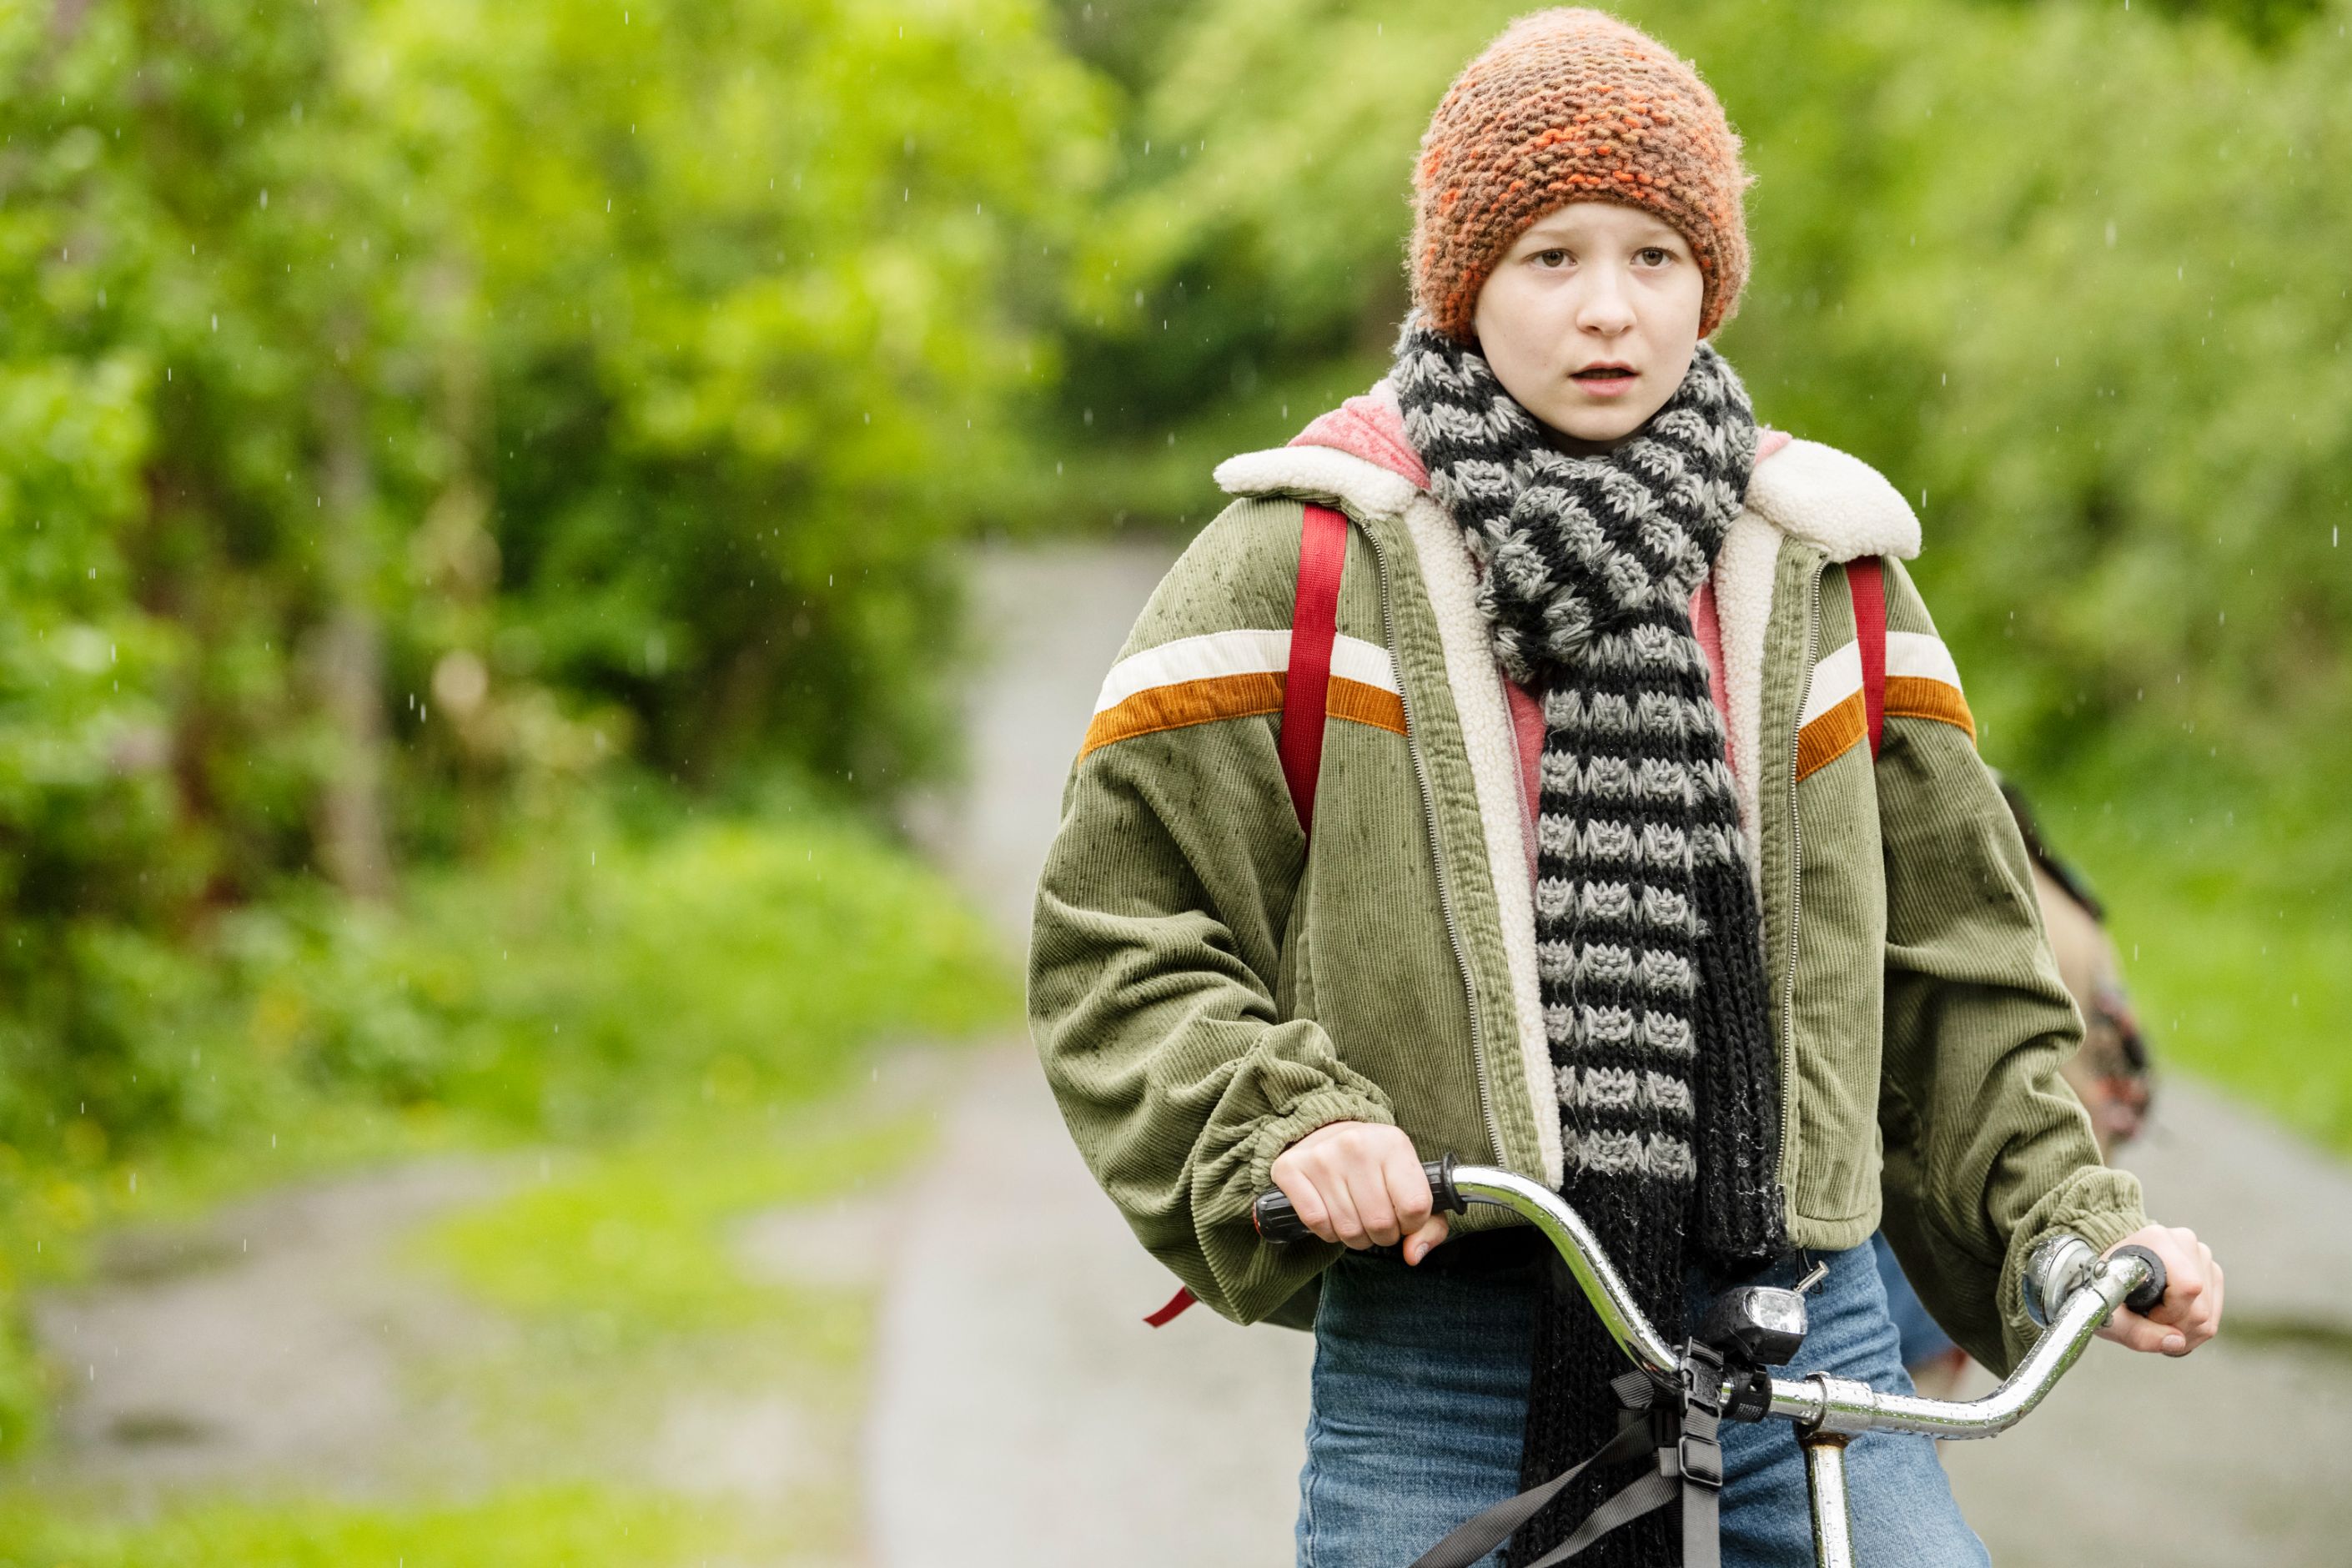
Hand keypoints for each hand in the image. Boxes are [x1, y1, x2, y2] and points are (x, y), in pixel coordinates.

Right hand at [1269, 1121, 1450, 1263]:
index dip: (1412, 1224)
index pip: (1415, 1207)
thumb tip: (1412, 1255)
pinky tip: (1333, 1217)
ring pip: (1348, 1229)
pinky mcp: (1290, 1168)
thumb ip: (1429, 1225)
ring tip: (1357, 1218)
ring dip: (1355, 1237)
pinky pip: (1316, 1223)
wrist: (1328, 1131)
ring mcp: (1321, 1156)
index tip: (1404, 1216)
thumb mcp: (1412, 1182)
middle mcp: (1355, 1145)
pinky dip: (1327, 1232)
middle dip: (1382, 1235)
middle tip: (1378, 1221)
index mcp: (1393, 1143)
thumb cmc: (1377, 1166)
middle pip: (1380, 1222)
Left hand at [2095, 1224, 2221, 1355]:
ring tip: (2155, 1321)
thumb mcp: (2107, 1311)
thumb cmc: (2104, 1286)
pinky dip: (2193, 1328)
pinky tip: (2170, 1323)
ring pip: (2209, 1314)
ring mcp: (2201, 1256)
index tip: (2142, 1313)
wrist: (2108, 1268)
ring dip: (2184, 1331)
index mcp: (2158, 1240)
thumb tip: (2176, 1342)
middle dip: (2175, 1327)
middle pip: (2201, 1307)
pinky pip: (2215, 1314)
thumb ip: (2136, 1332)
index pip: (2188, 1288)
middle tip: (2147, 1320)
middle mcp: (2185, 1243)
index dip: (2168, 1314)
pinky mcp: (2210, 1271)